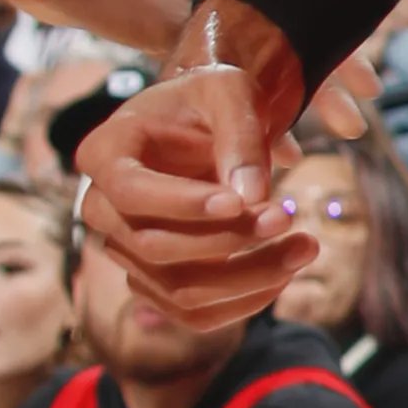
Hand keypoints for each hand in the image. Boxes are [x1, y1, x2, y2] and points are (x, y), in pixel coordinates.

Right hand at [77, 29, 308, 323]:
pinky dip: (244, 302)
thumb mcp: (231, 94)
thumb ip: (240, 137)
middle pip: (156, 247)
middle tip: (289, 215)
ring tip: (306, 246)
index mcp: (104, 152)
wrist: (207, 121)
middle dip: (230, 239)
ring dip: (249, 277)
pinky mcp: (154, 281)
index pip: (133, 193)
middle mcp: (101, 208)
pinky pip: (194, 314)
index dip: (185, 205)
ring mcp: (124, 250)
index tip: (242, 203)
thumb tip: (253, 197)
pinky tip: (286, 272)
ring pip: (179, 290)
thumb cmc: (213, 99)